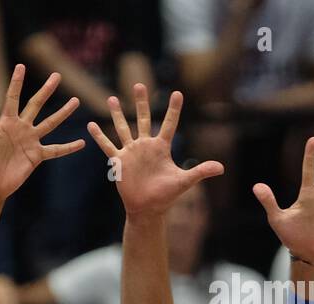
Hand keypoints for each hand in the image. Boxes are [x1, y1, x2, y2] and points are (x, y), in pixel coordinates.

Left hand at [0, 66, 84, 200]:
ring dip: (63, 113)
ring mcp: (31, 141)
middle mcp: (21, 129)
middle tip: (57, 75)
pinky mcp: (37, 156)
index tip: (21, 65)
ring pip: (50, 123)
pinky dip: (68, 147)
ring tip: (76, 101)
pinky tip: (82, 142)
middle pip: (36, 105)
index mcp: (6, 123)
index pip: (12, 98)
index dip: (16, 82)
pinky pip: (56, 150)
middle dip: (46, 90)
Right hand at [87, 84, 222, 217]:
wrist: (147, 208)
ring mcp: (131, 152)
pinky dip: (99, 136)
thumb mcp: (184, 182)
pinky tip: (92, 125)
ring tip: (112, 98)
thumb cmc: (166, 196)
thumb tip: (221, 167)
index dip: (174, 109)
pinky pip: (108, 146)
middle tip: (139, 84)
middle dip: (141, 102)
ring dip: (117, 114)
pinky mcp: (119, 161)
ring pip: (123, 128)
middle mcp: (146, 146)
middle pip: (143, 119)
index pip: (169, 124)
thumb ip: (200, 171)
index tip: (177, 93)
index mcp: (161, 147)